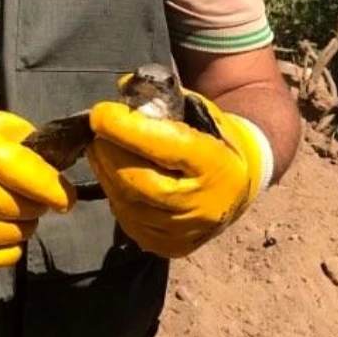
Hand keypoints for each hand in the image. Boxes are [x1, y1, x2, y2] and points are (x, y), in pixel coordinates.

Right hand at [0, 98, 74, 270]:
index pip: (19, 169)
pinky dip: (4, 254)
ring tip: (22, 219)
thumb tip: (48, 152)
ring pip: (1, 235)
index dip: (51, 186)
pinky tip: (8, 242)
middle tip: (38, 203)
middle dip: (36, 207)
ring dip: (22, 229)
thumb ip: (10, 130)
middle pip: (13, 206)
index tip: (64, 196)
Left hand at [87, 89, 271, 257]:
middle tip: (98, 131)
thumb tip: (121, 90)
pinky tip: (116, 174)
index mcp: (216, 166)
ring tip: (103, 148)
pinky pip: (128, 220)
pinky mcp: (170, 246)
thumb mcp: (198, 109)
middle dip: (109, 151)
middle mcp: (203, 205)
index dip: (126, 128)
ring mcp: (186, 232)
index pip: (165, 146)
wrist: (239, 183)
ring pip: (127, 202)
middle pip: (138, 181)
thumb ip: (161, 98)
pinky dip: (116, 193)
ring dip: (106, 171)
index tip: (100, 113)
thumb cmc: (214, 137)